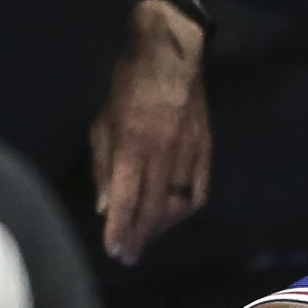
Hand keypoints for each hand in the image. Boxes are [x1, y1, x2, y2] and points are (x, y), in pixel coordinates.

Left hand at [91, 0, 214, 262]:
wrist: (170, 52)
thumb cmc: (124, 82)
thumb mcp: (101, 120)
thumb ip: (103, 165)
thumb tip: (104, 206)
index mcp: (134, 142)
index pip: (126, 197)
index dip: (120, 228)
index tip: (114, 251)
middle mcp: (164, 151)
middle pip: (152, 207)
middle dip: (139, 235)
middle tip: (128, 256)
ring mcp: (189, 150)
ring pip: (177, 203)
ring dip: (161, 226)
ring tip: (146, 237)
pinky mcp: (206, 146)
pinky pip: (198, 189)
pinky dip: (185, 208)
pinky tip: (173, 216)